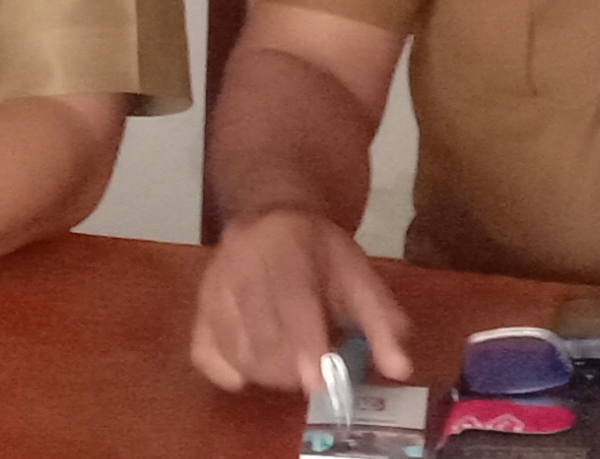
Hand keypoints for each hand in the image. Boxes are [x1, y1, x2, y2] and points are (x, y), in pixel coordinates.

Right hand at [190, 208, 410, 395]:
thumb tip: (400, 368)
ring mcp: (214, 283)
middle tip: (314, 373)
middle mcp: (242, 261)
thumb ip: (381, 321)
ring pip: (234, 348)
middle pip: (261, 334)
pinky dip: (227, 372)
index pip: (293, 301)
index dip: (304, 344)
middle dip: (291, 369)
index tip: (317, 384)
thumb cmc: (319, 252)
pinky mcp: (199, 304)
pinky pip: (204, 352)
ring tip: (290, 366)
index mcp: (288, 247)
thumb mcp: (358, 274)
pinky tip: (251, 370)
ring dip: (267, 374)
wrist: (272, 214)